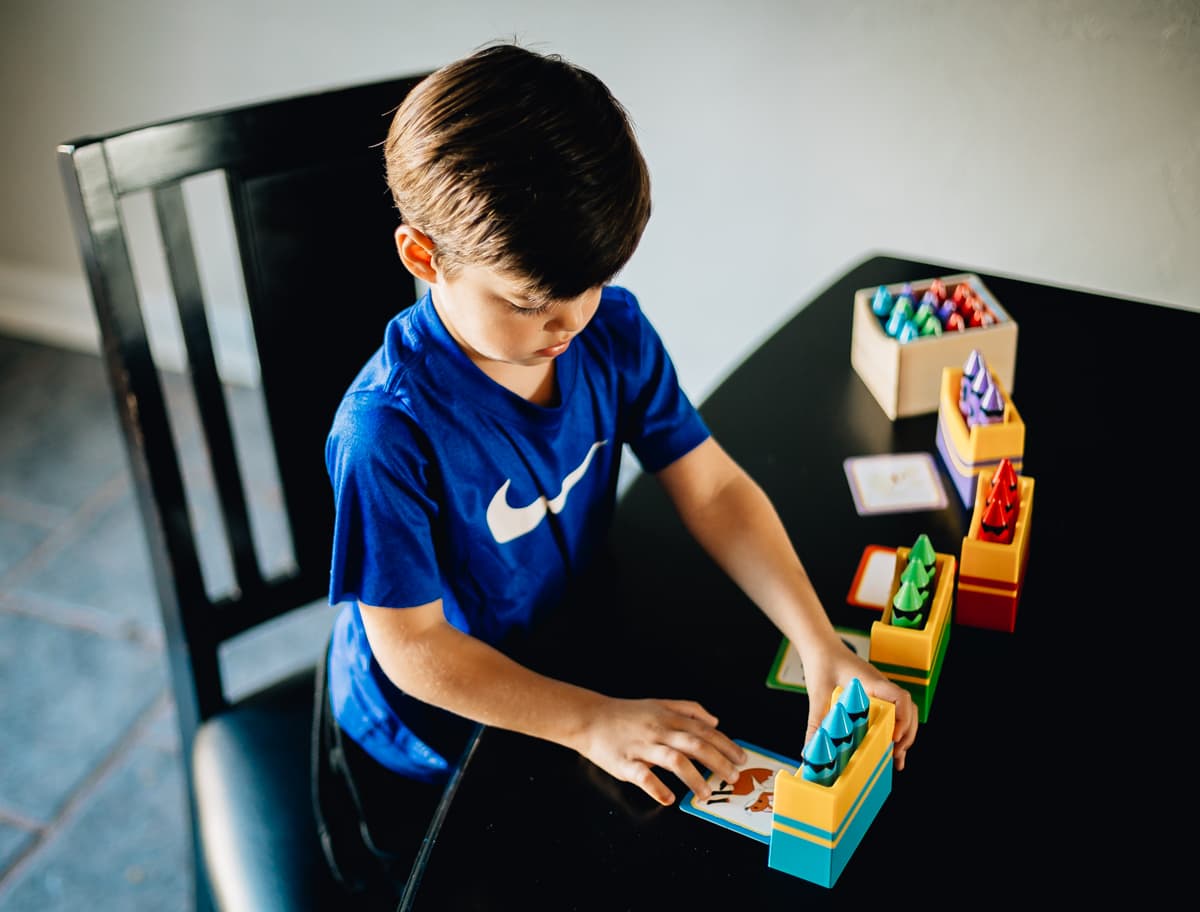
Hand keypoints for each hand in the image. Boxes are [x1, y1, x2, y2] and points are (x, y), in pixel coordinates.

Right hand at [571, 696, 747, 805]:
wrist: (590, 717)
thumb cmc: (626, 714)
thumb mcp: (659, 703)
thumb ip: (689, 709)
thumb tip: (715, 720)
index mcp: (668, 717)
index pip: (704, 731)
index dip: (725, 745)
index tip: (740, 759)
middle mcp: (659, 730)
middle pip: (695, 744)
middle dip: (718, 761)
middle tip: (732, 777)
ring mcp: (642, 747)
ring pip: (673, 759)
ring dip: (693, 777)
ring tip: (705, 793)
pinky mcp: (624, 762)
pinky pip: (643, 776)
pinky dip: (657, 788)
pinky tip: (668, 798)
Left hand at [800, 642, 917, 770]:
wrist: (821, 646)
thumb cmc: (822, 663)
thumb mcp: (817, 696)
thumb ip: (815, 724)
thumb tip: (809, 751)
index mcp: (871, 683)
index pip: (900, 698)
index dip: (903, 719)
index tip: (893, 737)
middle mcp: (880, 687)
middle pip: (908, 710)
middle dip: (906, 734)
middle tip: (895, 755)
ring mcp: (880, 691)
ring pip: (904, 713)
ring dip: (904, 734)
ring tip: (895, 757)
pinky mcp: (875, 696)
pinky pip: (892, 712)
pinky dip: (894, 728)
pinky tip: (887, 746)